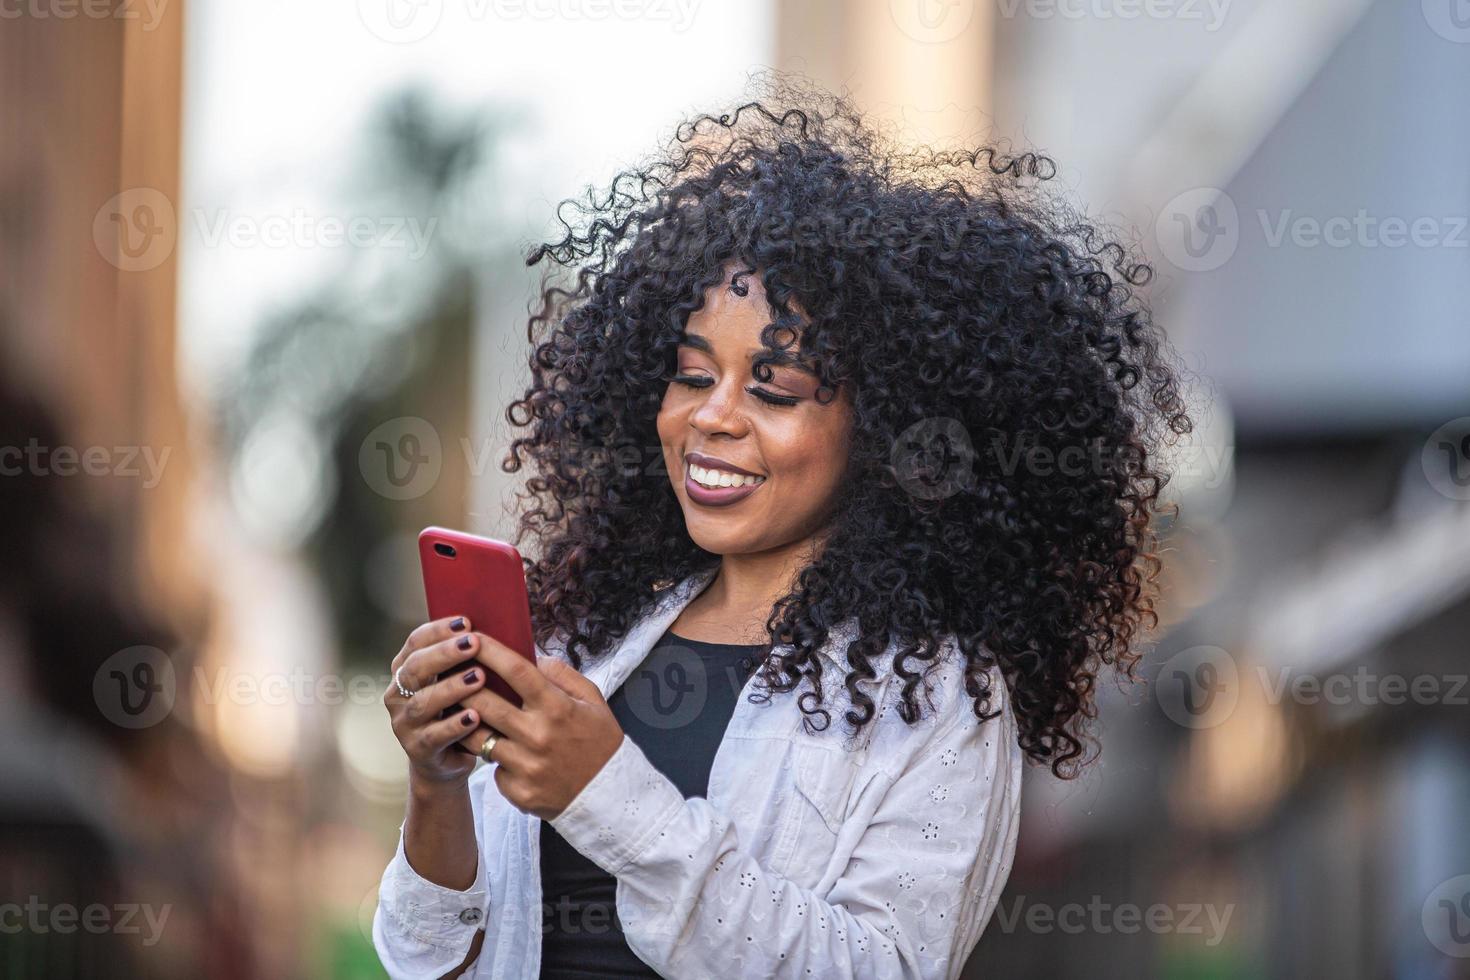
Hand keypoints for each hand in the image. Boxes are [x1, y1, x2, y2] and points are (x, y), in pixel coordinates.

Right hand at [384, 616, 489, 788]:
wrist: (449, 758)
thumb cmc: (458, 708)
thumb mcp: (458, 680)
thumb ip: (466, 659)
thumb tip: (496, 626)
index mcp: (406, 670)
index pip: (415, 642)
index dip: (438, 630)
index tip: (466, 622)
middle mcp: (398, 694)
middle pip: (416, 668)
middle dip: (445, 654)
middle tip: (474, 643)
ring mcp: (404, 723)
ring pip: (423, 702)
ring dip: (452, 688)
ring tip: (479, 678)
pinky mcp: (417, 750)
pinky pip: (435, 736)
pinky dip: (454, 725)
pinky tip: (475, 716)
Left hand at [456, 634, 624, 820]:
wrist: (610, 797)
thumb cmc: (600, 744)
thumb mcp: (594, 701)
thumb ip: (564, 675)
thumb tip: (534, 657)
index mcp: (558, 708)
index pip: (516, 671)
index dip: (490, 651)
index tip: (473, 638)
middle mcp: (538, 736)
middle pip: (485, 703)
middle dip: (463, 685)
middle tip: (452, 674)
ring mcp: (526, 766)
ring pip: (478, 738)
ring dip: (468, 722)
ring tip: (464, 712)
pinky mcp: (517, 791)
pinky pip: (493, 768)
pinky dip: (495, 759)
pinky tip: (503, 754)